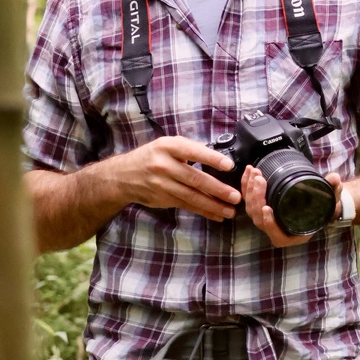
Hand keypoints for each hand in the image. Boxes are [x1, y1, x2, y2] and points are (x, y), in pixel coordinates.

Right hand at [114, 136, 242, 222]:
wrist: (124, 175)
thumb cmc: (152, 156)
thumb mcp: (167, 145)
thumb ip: (188, 149)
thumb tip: (217, 156)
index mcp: (168, 147)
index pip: (193, 151)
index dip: (211, 159)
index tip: (229, 166)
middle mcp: (164, 165)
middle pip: (194, 178)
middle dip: (217, 189)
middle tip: (235, 195)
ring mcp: (162, 184)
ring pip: (191, 196)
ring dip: (213, 205)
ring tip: (230, 210)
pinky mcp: (163, 199)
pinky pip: (186, 205)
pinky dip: (203, 211)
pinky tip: (216, 215)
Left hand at [242, 166, 342, 247]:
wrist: (319, 202)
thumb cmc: (325, 206)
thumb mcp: (332, 200)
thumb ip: (334, 190)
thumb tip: (335, 178)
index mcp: (293, 234)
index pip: (277, 235)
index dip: (269, 223)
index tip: (267, 208)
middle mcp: (278, 229)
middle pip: (259, 219)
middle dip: (256, 198)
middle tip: (260, 180)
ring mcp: (268, 219)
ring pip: (251, 209)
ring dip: (250, 190)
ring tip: (255, 173)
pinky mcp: (261, 207)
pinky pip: (249, 200)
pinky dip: (246, 186)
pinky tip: (249, 172)